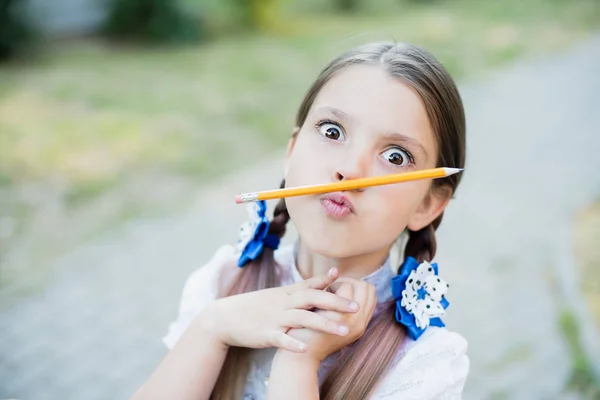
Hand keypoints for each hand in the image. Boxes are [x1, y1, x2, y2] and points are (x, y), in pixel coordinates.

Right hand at [200, 268, 359, 352]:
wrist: (225, 317)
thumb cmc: (255, 306)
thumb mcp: (277, 295)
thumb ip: (298, 289)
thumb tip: (321, 282)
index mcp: (286, 293)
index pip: (310, 284)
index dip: (327, 281)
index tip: (347, 278)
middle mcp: (283, 303)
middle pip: (312, 298)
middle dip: (335, 302)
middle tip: (356, 307)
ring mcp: (275, 318)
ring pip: (302, 318)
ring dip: (324, 324)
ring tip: (344, 330)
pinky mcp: (266, 334)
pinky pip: (282, 338)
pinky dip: (293, 342)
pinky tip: (306, 347)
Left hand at [285, 278, 376, 361]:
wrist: (300, 356)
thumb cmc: (312, 335)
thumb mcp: (334, 321)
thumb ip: (342, 308)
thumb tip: (344, 285)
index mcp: (361, 323)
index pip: (371, 293)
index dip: (356, 285)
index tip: (338, 289)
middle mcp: (361, 322)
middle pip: (367, 287)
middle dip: (350, 281)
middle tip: (332, 288)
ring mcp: (353, 319)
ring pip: (358, 285)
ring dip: (342, 282)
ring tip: (326, 293)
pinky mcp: (340, 316)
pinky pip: (345, 288)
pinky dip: (332, 285)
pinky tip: (321, 295)